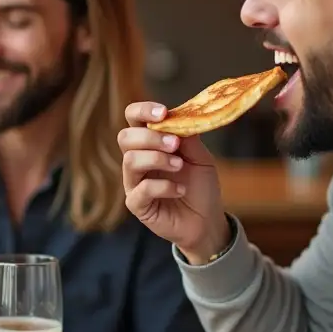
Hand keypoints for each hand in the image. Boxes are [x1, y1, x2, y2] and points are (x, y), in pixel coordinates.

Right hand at [120, 101, 228, 261]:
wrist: (207, 220)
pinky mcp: (137, 204)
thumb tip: (181, 117)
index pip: (133, 119)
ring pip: (130, 161)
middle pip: (125, 137)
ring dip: (158, 159)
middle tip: (175, 144)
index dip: (142, 111)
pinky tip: (180, 189)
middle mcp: (137, 160)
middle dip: (150, 137)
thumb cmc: (200, 186)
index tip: (162, 113)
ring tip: (180, 166)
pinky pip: (141, 190)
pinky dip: (164, 186)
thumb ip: (189, 138)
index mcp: (150, 143)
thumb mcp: (201, 158)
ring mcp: (134, 182)